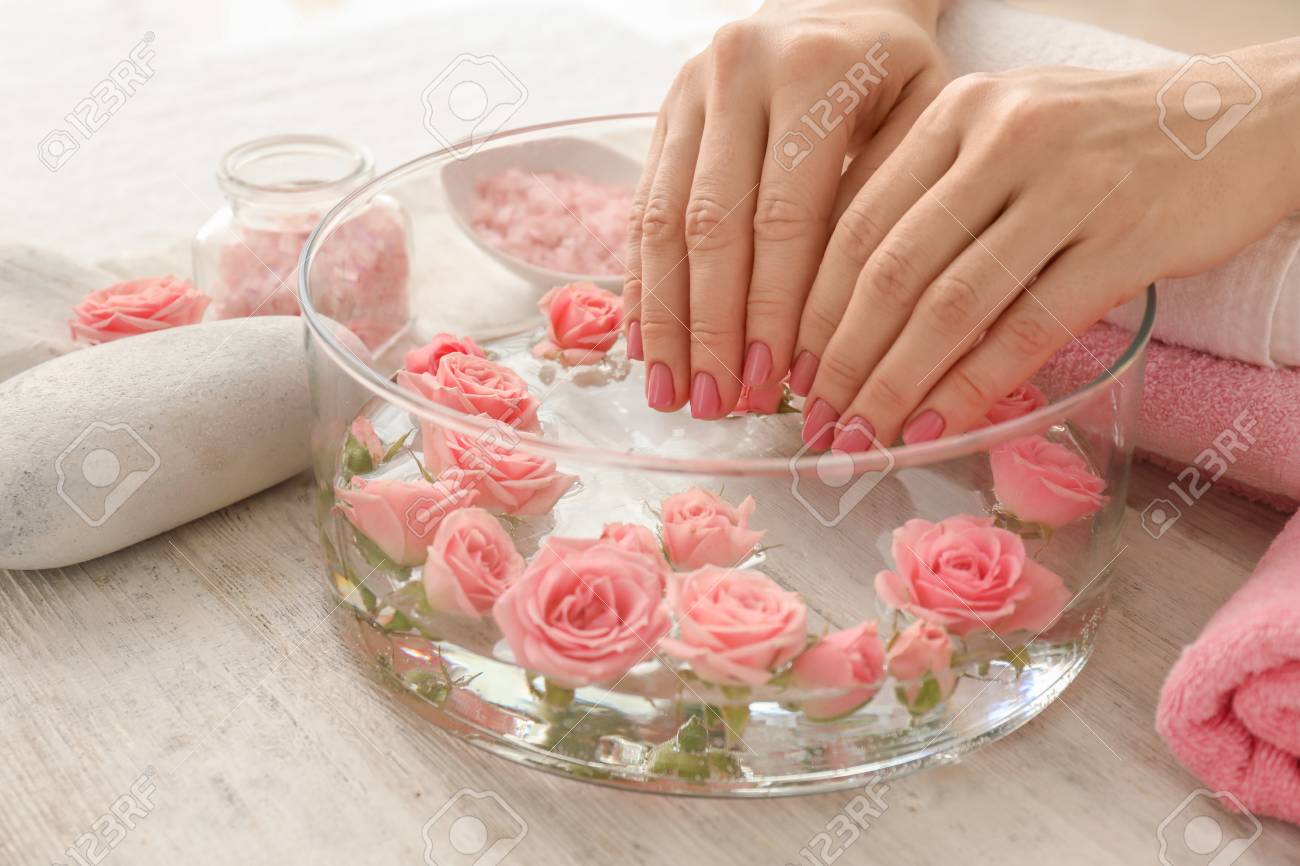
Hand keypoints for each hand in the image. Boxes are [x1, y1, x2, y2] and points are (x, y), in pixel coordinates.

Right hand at [624, 0, 948, 417]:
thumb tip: (836, 337)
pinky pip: (642, 209)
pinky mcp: (663, 113)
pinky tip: (646, 344)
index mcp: (813, 72)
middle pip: (711, 227)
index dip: (771, 310)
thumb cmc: (896, 76)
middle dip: (711, 329)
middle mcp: (738, 72)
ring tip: (671, 392)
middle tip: (715, 406)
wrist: (842, 0)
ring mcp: (689, 90)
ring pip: (663, 222)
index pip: (783, 217)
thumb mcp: (923, 120)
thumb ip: (881, 209)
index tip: (771, 384)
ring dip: (666, 319)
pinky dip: (642, 283)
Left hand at [795, 51, 1299, 450]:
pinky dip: (975, 386)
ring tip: (864, 437)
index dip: (815, 306)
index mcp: (957, 112)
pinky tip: (939, 425)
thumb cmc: (1100, 142)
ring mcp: (1068, 187)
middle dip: (843, 359)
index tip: (791, 368)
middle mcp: (1003, 139)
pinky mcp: (1126, 238)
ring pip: (953, 305)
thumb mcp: (1004, 139)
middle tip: (816, 421)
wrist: (1238, 118)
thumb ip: (932, 198)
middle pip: (894, 269)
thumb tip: (849, 310)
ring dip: (896, 384)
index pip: (860, 222)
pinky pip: (1028, 328)